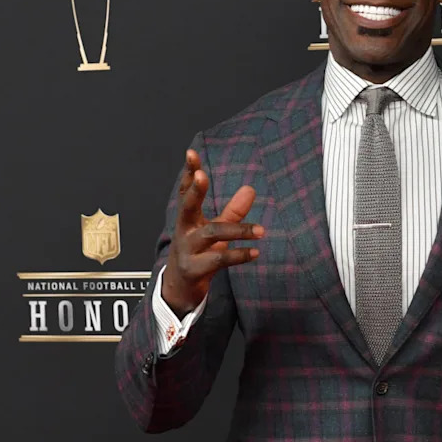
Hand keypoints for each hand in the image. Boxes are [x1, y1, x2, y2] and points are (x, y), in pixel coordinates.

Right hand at [161, 149, 263, 317]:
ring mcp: (188, 250)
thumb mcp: (214, 229)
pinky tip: (255, 252)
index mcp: (188, 218)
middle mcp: (184, 231)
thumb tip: (250, 188)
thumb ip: (232, 211)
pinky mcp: (194, 269)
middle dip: (195, 190)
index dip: (189, 172)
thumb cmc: (198, 252)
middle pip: (187, 206)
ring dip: (238, 230)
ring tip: (261, 231)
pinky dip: (238, 255)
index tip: (191, 153)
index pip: (187, 191)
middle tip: (203, 175)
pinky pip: (218, 260)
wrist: (179, 288)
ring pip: (212, 234)